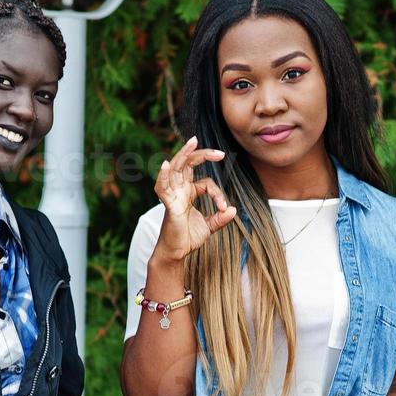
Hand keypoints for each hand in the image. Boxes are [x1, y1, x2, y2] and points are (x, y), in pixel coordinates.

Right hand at [153, 137, 236, 261]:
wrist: (177, 253)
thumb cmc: (188, 238)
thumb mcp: (208, 227)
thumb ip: (220, 219)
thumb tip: (233, 210)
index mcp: (188, 193)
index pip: (206, 182)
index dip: (217, 193)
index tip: (224, 207)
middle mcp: (179, 190)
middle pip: (188, 164)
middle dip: (202, 154)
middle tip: (220, 153)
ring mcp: (173, 196)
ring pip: (175, 168)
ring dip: (183, 154)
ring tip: (192, 142)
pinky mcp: (169, 205)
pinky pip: (162, 188)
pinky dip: (163, 176)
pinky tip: (165, 165)